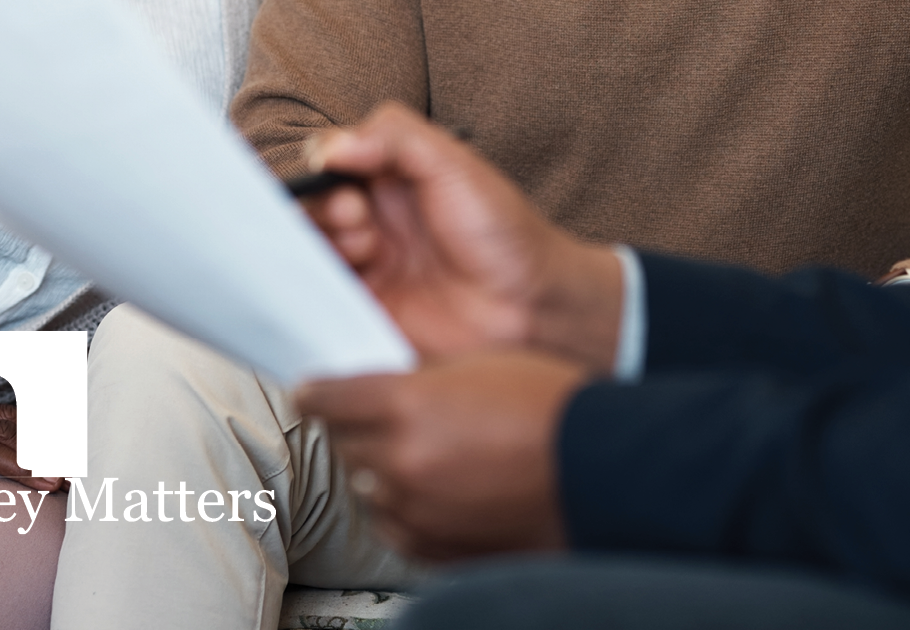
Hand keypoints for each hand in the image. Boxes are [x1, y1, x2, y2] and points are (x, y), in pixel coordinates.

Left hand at [297, 350, 586, 559]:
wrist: (596, 469)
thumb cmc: (548, 407)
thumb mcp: (477, 361)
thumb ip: (419, 373)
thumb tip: (384, 380)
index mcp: (407, 405)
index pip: (326, 398)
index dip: (317, 390)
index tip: (313, 389)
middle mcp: (402, 461)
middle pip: (340, 441)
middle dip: (349, 423)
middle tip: (368, 412)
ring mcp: (416, 510)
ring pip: (363, 484)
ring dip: (376, 464)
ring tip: (415, 448)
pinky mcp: (434, 549)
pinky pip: (391, 525)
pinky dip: (399, 505)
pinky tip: (429, 485)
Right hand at [305, 103, 623, 370]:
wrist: (531, 303)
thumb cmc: (502, 230)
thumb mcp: (453, 163)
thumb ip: (394, 137)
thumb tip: (331, 147)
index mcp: (390, 176)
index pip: (331, 161)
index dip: (325, 167)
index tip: (338, 175)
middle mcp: (374, 217)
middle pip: (314, 206)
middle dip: (327, 209)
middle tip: (359, 219)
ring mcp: (369, 265)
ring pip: (312, 249)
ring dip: (327, 246)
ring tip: (368, 251)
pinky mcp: (367, 309)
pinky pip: (322, 298)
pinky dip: (319, 289)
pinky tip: (347, 283)